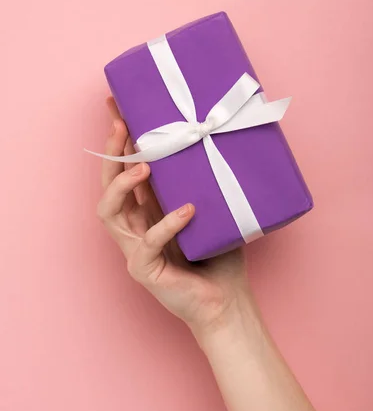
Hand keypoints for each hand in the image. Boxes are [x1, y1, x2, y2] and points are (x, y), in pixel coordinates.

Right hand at [96, 98, 254, 335]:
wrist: (227, 301)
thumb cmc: (220, 256)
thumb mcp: (209, 210)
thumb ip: (199, 184)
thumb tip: (211, 139)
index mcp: (146, 212)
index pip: (125, 172)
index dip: (119, 143)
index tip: (119, 109)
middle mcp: (134, 227)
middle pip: (106, 186)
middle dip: (111, 154)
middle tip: (122, 126)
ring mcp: (135, 249)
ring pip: (109, 212)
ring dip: (122, 185)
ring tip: (145, 166)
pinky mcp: (144, 270)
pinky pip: (148, 243)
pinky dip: (167, 225)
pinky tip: (188, 211)